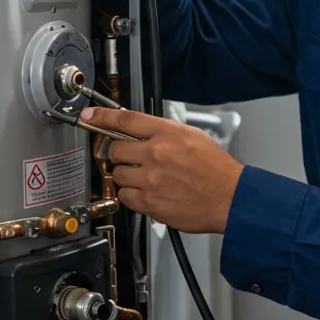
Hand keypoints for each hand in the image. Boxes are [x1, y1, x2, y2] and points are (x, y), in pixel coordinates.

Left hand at [84, 106, 243, 233]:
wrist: (230, 198)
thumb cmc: (216, 169)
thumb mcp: (192, 137)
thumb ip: (163, 133)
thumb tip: (139, 131)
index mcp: (167, 134)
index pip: (125, 120)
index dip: (102, 117)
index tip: (89, 116)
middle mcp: (156, 154)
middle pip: (115, 150)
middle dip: (120, 155)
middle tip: (131, 159)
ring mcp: (151, 180)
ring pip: (118, 175)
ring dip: (127, 177)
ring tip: (146, 179)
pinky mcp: (150, 203)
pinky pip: (125, 197)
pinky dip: (132, 196)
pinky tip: (148, 193)